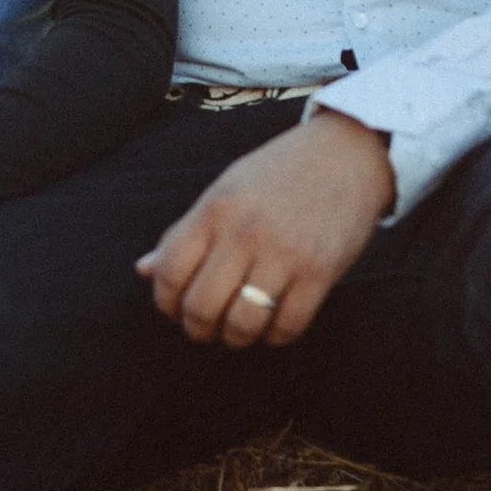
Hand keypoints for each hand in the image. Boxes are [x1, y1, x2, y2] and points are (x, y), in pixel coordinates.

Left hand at [136, 108, 395, 347]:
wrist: (346, 153)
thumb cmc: (278, 174)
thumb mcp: (224, 190)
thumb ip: (184, 232)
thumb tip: (144, 269)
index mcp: (214, 210)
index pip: (170, 271)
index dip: (165, 302)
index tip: (175, 308)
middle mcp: (244, 233)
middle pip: (201, 306)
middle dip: (198, 329)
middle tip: (206, 327)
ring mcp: (284, 254)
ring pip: (243, 324)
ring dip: (235, 337)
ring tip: (238, 329)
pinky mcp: (320, 272)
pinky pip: (288, 326)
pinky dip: (275, 337)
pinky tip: (273, 325)